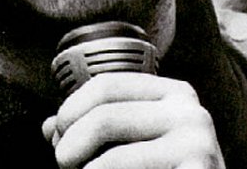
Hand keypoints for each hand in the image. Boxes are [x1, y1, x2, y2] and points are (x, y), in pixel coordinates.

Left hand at [42, 73, 224, 168]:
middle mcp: (189, 112)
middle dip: (70, 146)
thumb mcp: (131, 146)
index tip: (57, 135)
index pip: (106, 85)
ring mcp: (197, 145)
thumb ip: (96, 131)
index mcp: (174, 94)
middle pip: (103, 117)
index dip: (70, 110)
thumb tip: (49, 127)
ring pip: (110, 158)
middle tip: (63, 164)